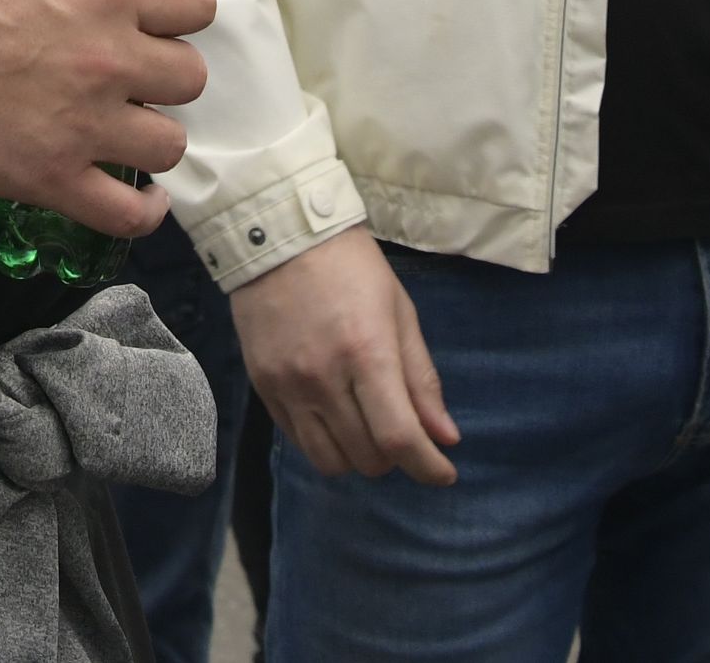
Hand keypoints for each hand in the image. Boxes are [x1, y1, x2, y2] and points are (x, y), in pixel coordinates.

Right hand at [0, 0, 212, 238]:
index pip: (198, 3)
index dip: (176, 14)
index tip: (150, 22)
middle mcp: (110, 57)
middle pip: (191, 77)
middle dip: (163, 78)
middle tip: (127, 80)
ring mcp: (84, 124)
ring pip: (171, 145)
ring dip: (149, 139)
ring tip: (121, 135)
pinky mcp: (51, 178)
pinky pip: (128, 214)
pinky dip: (140, 211)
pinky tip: (135, 198)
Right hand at [233, 229, 460, 484]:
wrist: (280, 237)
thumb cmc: (353, 268)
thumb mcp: (400, 313)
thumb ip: (421, 380)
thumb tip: (446, 438)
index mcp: (367, 352)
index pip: (399, 437)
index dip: (427, 466)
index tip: (444, 473)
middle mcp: (323, 378)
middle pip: (367, 456)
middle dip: (396, 456)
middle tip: (402, 430)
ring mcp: (288, 386)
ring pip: (330, 462)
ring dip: (358, 456)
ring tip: (367, 428)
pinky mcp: (263, 387)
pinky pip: (298, 442)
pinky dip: (325, 442)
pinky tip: (335, 416)